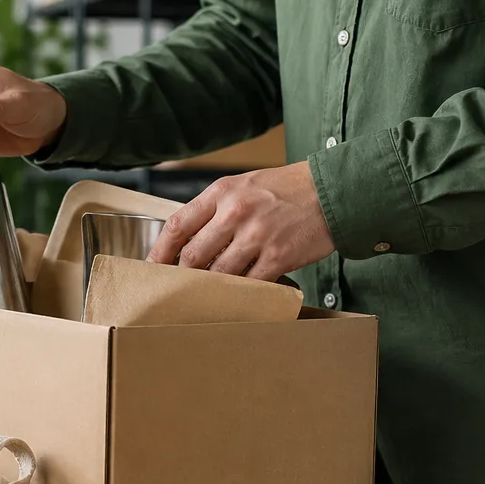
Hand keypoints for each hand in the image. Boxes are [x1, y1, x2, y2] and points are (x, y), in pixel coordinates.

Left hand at [148, 161, 335, 280]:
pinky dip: (242, 293)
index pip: (177, 225)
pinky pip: (250, 284)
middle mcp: (235, 213)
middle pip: (192, 255)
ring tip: (208, 295)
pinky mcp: (278, 256)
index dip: (159, 252)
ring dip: (211, 288)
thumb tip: (187, 242)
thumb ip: (215, 210)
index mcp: (221, 192)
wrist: (332, 190)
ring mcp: (257, 236)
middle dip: (182, 276)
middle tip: (179, 288)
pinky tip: (239, 297)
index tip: (152, 268)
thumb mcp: (243, 186)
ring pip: (218, 274)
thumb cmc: (285, 189)